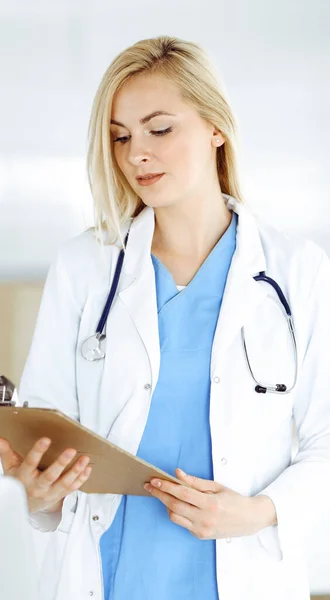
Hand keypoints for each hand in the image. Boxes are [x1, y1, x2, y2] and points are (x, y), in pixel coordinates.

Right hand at [0, 437, 91, 513]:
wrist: (23, 505)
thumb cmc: (18, 482)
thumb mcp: (10, 467)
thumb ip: (6, 452)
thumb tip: (0, 439)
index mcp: (24, 476)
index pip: (30, 463)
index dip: (37, 451)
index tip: (45, 440)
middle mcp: (37, 486)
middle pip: (50, 476)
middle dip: (61, 463)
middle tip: (70, 450)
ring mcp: (49, 493)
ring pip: (64, 484)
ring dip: (75, 471)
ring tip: (84, 459)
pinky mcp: (59, 496)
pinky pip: (71, 489)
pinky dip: (81, 480)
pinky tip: (87, 469)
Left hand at [144, 468, 276, 539]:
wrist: (249, 519)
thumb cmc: (233, 499)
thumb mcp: (216, 486)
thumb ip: (195, 481)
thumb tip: (177, 473)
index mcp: (210, 504)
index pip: (182, 493)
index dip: (166, 486)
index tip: (154, 480)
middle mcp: (205, 519)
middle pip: (174, 506)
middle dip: (159, 494)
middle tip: (149, 486)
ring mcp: (202, 530)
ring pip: (175, 517)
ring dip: (166, 504)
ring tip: (162, 494)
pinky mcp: (200, 536)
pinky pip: (182, 523)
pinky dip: (177, 513)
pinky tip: (176, 504)